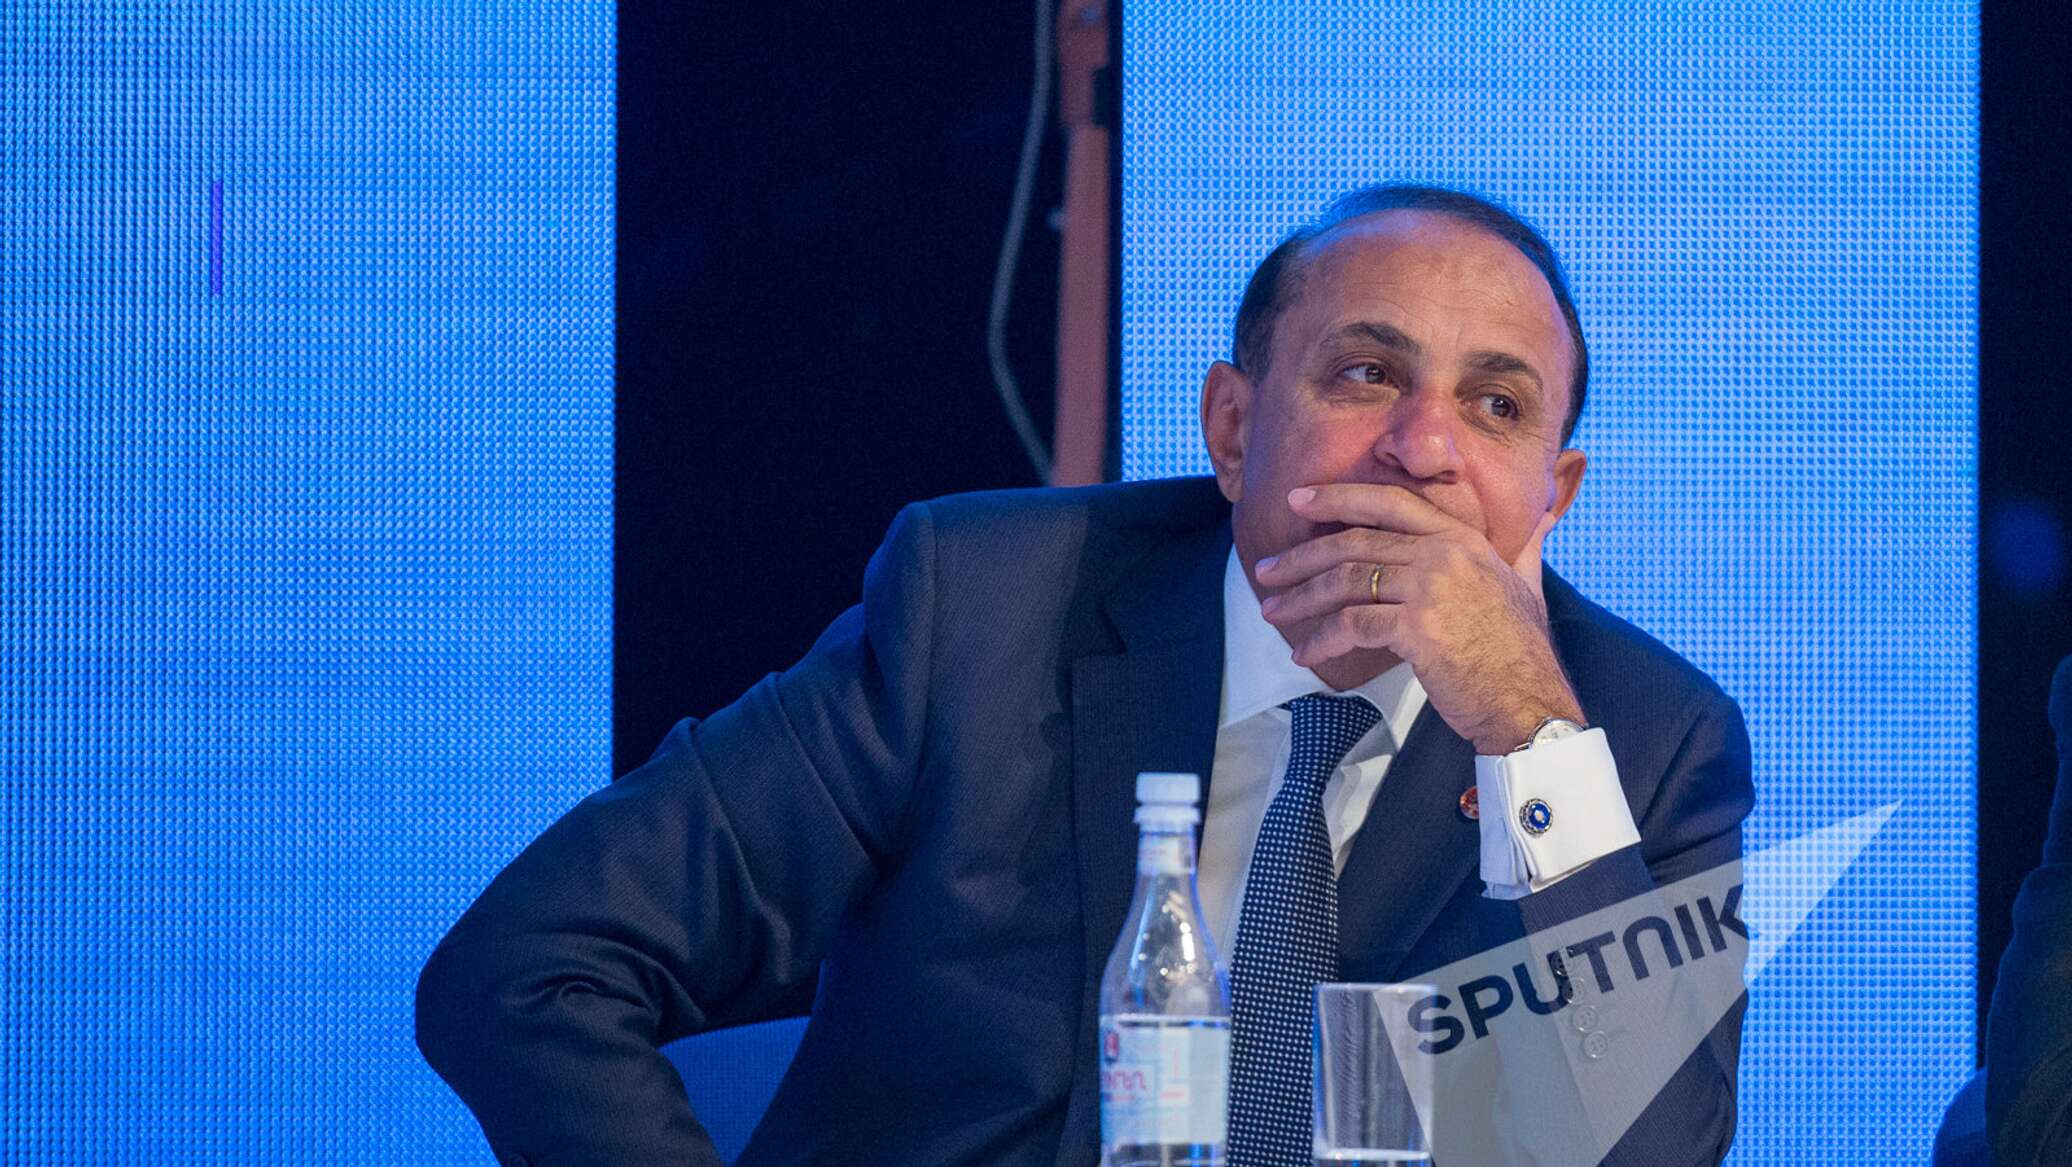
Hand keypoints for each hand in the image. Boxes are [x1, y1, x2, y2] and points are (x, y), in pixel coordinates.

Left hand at [1253, 483, 1584, 754]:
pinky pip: (1351, 625)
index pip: (1389, 502)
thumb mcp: (1528, 584)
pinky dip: (1320, 640)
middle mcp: (1444, 553)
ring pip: (1345, 580)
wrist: (1531, 701)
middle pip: (1355, 541)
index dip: (1339, 497)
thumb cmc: (1522, 651)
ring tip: (1271, 610)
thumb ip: (1524, 546)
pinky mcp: (1417, 628)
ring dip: (1300, 597)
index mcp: (1463, 538)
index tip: (1298, 498)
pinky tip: (1305, 655)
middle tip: (1266, 569)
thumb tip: (1542, 516)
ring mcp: (1430, 588)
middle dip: (1302, 555)